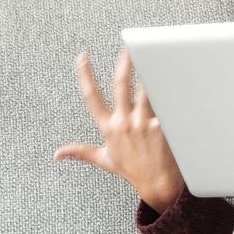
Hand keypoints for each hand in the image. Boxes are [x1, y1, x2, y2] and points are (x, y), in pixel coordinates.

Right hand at [54, 50, 184, 212]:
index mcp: (109, 128)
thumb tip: (57, 154)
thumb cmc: (133, 170)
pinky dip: (168, 92)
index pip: (92, 98)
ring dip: (149, 74)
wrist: (159, 186)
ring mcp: (144, 124)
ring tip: (155, 58)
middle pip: (121, 86)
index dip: (85, 76)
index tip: (82, 58)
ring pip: (145, 90)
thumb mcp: (105, 160)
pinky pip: (165, 103)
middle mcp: (124, 123)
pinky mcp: (162, 127)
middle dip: (124, 65)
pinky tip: (175, 78)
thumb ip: (81, 152)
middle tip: (127, 48)